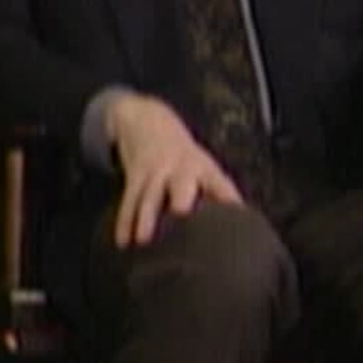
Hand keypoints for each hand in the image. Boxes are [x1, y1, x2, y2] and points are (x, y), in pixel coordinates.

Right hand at [106, 92, 241, 246]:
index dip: (227, 198)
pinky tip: (123, 241)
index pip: (219, 184)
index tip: (233, 216)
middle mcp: (180, 169)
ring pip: (149, 197)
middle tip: (180, 221)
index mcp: (203, 169)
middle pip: (181, 185)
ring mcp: (156, 171)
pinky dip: (125, 222)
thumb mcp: (206, 169)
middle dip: (181, 203)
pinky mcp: (135, 175)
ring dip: (145, 219)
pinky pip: (128, 201)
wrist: (149, 122)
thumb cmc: (185, 159)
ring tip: (143, 241)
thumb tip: (239, 225)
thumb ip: (220, 195)